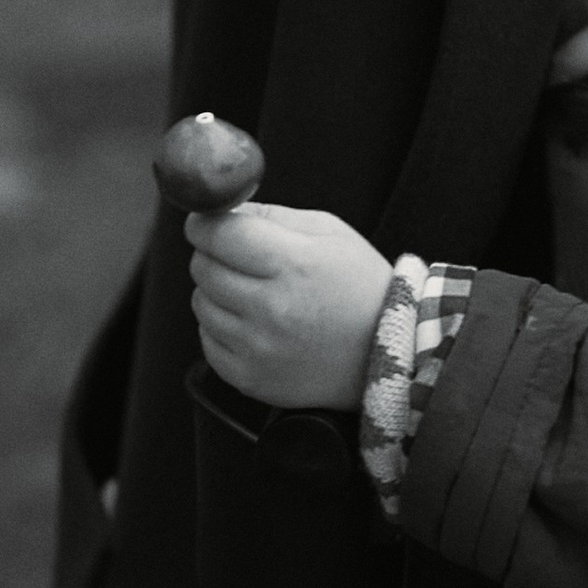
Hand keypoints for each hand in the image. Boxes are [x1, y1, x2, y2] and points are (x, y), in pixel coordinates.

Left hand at [187, 200, 391, 410]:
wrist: (385, 352)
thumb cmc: (359, 285)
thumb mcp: (328, 231)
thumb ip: (272, 215)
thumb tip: (224, 210)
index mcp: (292, 264)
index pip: (219, 234)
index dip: (204, 223)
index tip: (204, 222)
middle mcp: (271, 308)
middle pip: (203, 267)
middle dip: (213, 254)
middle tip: (239, 257)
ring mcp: (258, 348)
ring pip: (201, 303)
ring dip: (217, 291)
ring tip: (254, 292)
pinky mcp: (250, 377)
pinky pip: (208, 341)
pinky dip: (221, 327)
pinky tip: (253, 322)